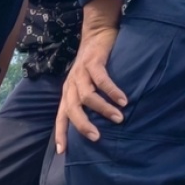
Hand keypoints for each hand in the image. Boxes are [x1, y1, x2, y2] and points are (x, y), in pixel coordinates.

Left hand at [54, 26, 127, 150]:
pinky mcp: (92, 62)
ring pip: (87, 96)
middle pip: (72, 109)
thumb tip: (98, 125)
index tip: (63, 151)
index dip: (61, 134)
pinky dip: (111, 91)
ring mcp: (81, 73)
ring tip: (118, 118)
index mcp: (69, 93)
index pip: (61, 117)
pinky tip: (123, 100)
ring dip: (103, 109)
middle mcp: (71, 85)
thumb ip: (88, 102)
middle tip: (96, 138)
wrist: (96, 33)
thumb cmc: (94, 64)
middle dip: (83, 125)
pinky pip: (101, 79)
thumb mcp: (87, 85)